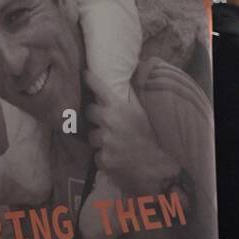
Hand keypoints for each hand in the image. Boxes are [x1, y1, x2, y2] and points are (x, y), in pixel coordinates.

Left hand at [84, 72, 179, 194]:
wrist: (154, 166)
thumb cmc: (147, 136)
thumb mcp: (141, 113)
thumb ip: (129, 97)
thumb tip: (124, 79)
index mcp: (120, 108)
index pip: (100, 88)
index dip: (90, 79)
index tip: (83, 73)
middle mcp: (110, 121)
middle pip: (89, 112)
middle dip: (96, 117)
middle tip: (108, 122)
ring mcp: (105, 140)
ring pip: (92, 135)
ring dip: (100, 139)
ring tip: (116, 143)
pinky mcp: (102, 158)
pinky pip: (96, 153)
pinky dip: (103, 155)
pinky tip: (116, 155)